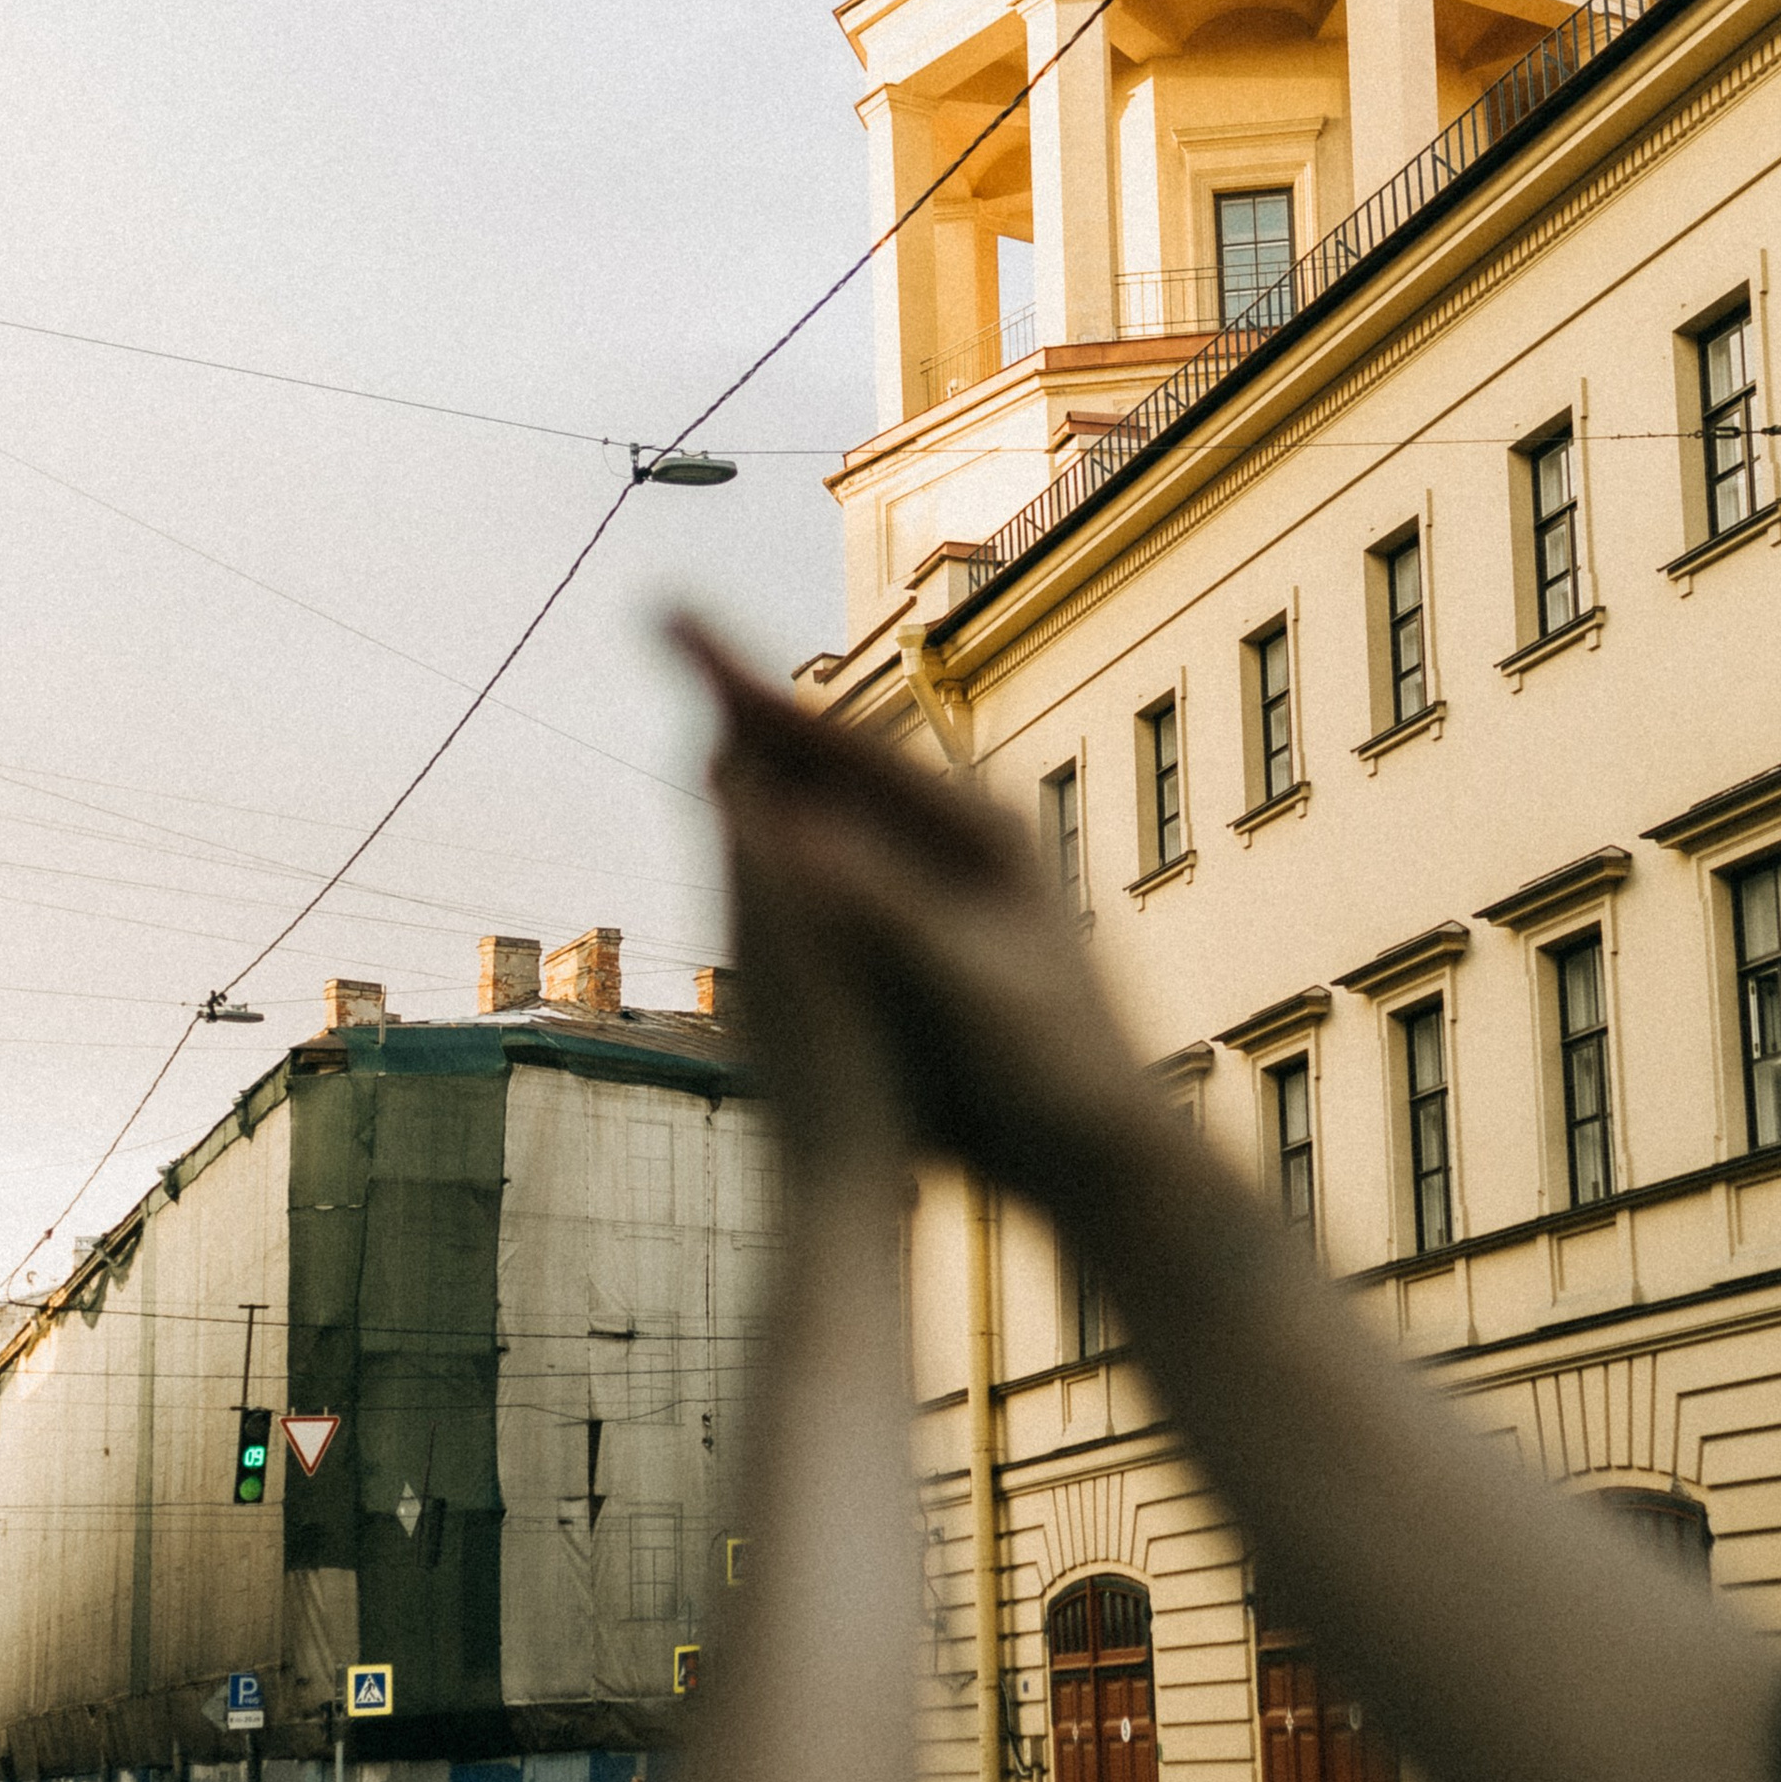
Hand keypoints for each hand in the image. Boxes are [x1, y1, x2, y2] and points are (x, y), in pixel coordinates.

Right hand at [674, 618, 1169, 1215]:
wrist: (1111, 1153)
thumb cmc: (1050, 1076)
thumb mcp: (963, 990)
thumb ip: (886, 909)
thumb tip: (801, 836)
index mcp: (980, 832)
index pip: (846, 744)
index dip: (754, 693)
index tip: (683, 643)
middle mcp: (971, 834)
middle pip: (841, 751)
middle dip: (752, 698)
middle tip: (670, 628)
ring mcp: (958, 874)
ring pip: (846, 796)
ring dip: (771, 754)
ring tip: (694, 705)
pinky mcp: (944, 920)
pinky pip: (853, 849)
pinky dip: (796, 822)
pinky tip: (756, 821)